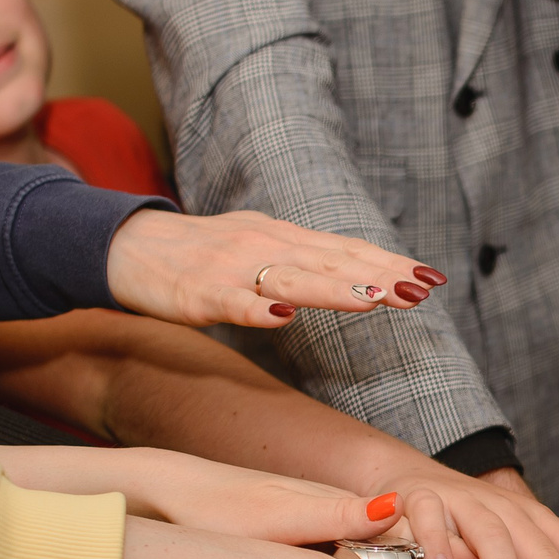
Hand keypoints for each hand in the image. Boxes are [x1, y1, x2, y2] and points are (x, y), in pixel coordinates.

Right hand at [105, 207, 445, 330]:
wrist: (126, 245)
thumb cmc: (199, 253)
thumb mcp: (260, 247)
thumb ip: (306, 262)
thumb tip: (359, 273)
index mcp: (284, 240)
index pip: (347, 251)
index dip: (389, 263)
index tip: (432, 277)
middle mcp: (266, 247)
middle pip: (330, 263)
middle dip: (378, 276)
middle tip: (421, 289)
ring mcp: (232, 268)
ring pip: (290, 279)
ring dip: (334, 290)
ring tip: (374, 299)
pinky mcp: (197, 292)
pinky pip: (230, 302)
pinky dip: (255, 309)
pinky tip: (280, 317)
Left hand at [117, 448, 404, 544]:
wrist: (169, 494)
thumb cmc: (217, 510)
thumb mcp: (279, 518)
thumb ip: (337, 516)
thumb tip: (396, 507)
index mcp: (338, 506)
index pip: (408, 531)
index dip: (441, 555)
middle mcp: (334, 511)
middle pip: (399, 541)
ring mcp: (318, 523)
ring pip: (376, 550)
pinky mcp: (301, 535)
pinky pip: (349, 557)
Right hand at [347, 460, 558, 558]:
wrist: (405, 480)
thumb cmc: (472, 517)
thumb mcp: (523, 528)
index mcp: (534, 524)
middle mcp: (505, 512)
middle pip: (541, 554)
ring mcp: (464, 504)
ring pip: (492, 541)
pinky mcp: (420, 500)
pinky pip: (431, 521)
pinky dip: (438, 546)